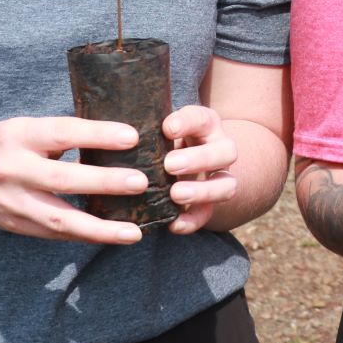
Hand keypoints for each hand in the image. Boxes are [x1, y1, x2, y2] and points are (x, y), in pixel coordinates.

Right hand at [0, 117, 145, 244]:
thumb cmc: (9, 143)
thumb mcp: (29, 128)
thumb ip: (64, 135)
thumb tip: (120, 138)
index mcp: (19, 135)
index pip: (62, 133)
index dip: (97, 135)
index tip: (131, 137)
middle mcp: (12, 169)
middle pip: (62, 179)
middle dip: (104, 182)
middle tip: (141, 182)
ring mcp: (12, 202)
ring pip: (59, 219)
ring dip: (100, 229)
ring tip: (134, 232)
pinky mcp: (15, 225)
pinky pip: (54, 235)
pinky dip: (85, 236)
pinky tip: (111, 237)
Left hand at [161, 104, 238, 235]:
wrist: (186, 158)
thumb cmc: (164, 137)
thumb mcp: (160, 125)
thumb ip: (148, 127)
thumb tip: (115, 128)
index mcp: (205, 124)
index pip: (201, 118)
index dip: (186, 123)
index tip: (167, 129)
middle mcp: (219, 148)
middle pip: (226, 151)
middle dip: (199, 159)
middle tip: (170, 165)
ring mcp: (220, 177)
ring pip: (227, 185)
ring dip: (202, 191)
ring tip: (176, 194)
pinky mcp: (211, 203)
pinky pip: (209, 214)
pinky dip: (193, 221)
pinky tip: (174, 224)